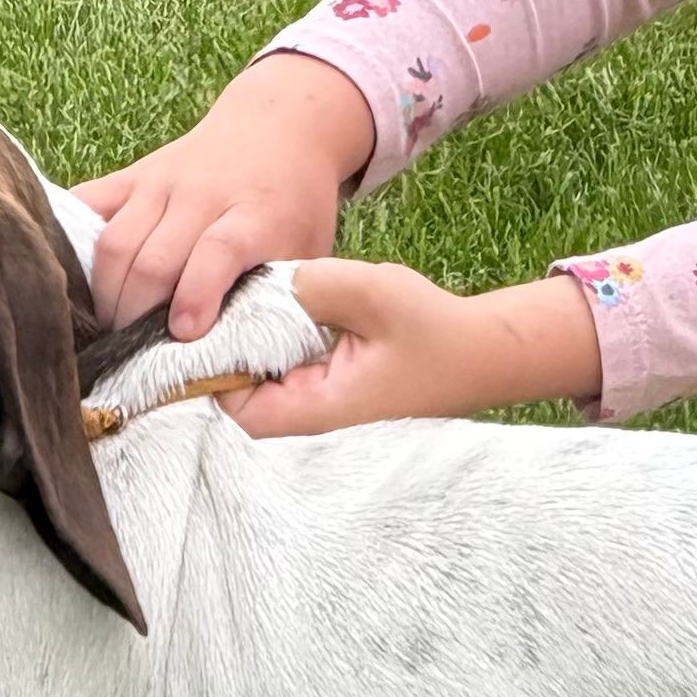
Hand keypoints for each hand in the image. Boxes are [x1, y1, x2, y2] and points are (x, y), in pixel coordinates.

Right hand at [81, 53, 377, 338]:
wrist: (279, 125)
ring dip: (105, 295)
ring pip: (115, 242)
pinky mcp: (133, 175)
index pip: (216, 252)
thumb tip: (256, 363)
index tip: (184, 334)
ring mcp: (161, 182)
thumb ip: (283, 296)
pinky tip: (75, 282)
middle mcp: (202, 195)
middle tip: (134, 355)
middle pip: (153, 259)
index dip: (196, 295)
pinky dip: (71, 242)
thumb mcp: (309, 249)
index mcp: (254, 215)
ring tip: (109, 330)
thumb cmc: (296, 204)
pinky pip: (88, 205)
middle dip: (137, 315)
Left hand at [223, 259, 603, 435]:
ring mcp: (322, 401)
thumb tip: (265, 282)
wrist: (482, 352)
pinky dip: (280, 335)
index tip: (215, 318)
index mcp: (319, 407)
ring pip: (263, 377)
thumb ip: (315, 286)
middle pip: (242, 393)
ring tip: (254, 295)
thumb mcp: (375, 294)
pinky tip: (288, 303)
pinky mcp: (330, 383)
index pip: (238, 406)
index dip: (214, 368)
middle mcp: (314, 414)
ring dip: (256, 339)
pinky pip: (287, 364)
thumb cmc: (435, 331)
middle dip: (231, 347)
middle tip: (231, 296)